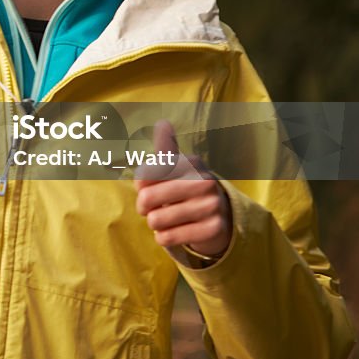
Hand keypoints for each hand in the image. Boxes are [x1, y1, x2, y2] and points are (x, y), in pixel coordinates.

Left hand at [134, 120, 231, 257]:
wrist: (218, 217)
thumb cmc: (186, 187)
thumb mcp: (177, 165)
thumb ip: (166, 146)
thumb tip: (163, 122)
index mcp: (192, 162)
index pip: (146, 172)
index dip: (139, 183)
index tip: (143, 186)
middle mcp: (205, 181)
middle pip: (148, 198)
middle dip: (143, 206)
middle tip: (149, 207)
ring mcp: (212, 206)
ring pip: (156, 220)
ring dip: (154, 223)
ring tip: (163, 219)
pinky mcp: (213, 229)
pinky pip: (168, 237)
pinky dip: (163, 237)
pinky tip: (171, 231)